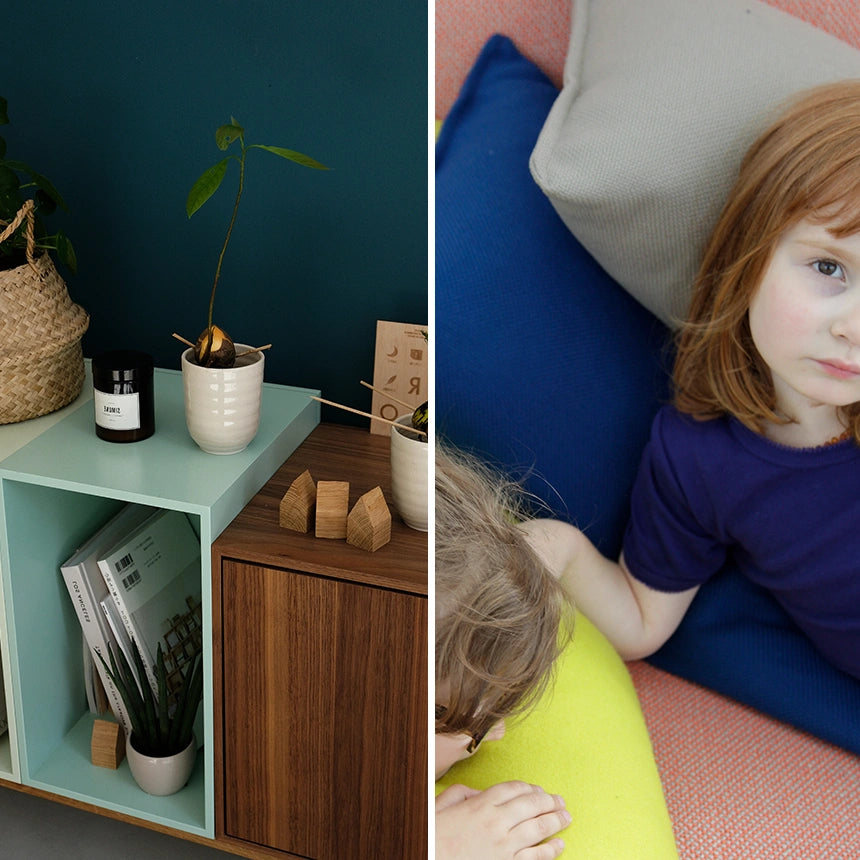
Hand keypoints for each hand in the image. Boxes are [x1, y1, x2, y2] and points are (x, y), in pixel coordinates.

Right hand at [435, 781, 570, 858]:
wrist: (429, 858)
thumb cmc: (434, 835)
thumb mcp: (443, 804)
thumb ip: (464, 793)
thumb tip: (483, 793)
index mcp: (481, 803)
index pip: (514, 788)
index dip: (530, 788)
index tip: (539, 790)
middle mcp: (496, 822)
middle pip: (531, 805)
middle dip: (549, 802)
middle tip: (561, 801)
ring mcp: (503, 846)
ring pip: (538, 829)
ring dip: (556, 821)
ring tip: (567, 817)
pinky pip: (534, 857)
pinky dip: (550, 850)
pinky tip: (560, 845)